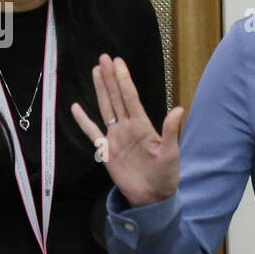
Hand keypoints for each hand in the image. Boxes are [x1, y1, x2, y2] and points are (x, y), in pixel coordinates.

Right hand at [71, 54, 184, 206]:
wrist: (153, 197)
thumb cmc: (166, 174)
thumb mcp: (171, 153)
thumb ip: (171, 131)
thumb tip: (178, 109)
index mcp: (143, 125)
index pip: (131, 97)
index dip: (124, 79)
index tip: (117, 62)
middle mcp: (128, 127)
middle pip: (116, 97)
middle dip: (110, 78)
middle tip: (103, 57)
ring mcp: (116, 137)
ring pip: (105, 108)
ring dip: (100, 90)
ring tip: (95, 71)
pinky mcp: (107, 151)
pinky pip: (92, 133)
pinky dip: (83, 121)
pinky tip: (75, 107)